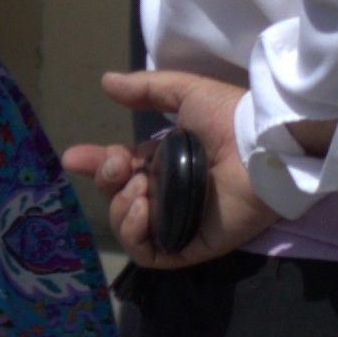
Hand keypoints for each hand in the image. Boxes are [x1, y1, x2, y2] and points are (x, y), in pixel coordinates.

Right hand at [65, 65, 261, 268]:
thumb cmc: (230, 117)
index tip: (75, 158)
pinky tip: (143, 211)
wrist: (262, 146)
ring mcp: (180, 221)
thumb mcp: (185, 93)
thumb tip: (106, 82)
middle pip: (118, 198)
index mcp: (165, 162)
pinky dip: (136, 235)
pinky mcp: (192, 245)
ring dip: (121, 208)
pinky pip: (151, 254)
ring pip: (129, 227)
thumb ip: (146, 89)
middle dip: (108, 181)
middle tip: (120, 166)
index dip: (97, 164)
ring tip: (140, 190)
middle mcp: (169, 193)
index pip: (121, 169)